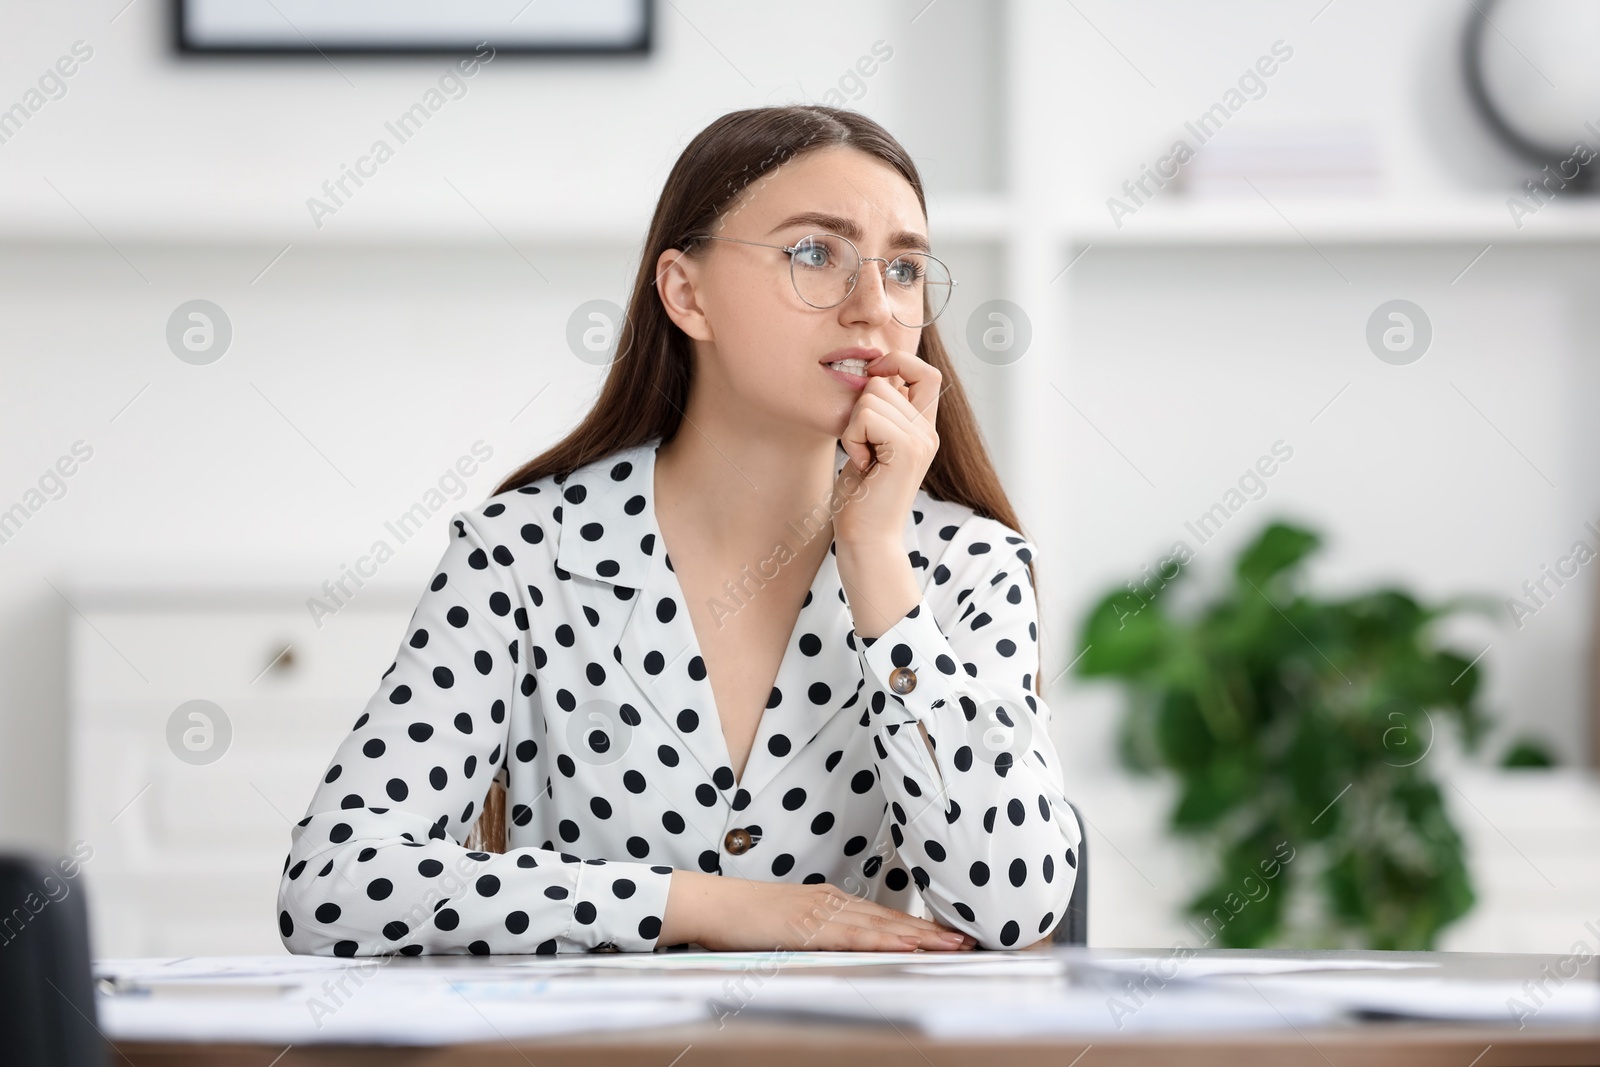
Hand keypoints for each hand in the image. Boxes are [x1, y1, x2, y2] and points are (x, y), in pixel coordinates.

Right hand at [661, 869, 975, 950]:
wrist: (710, 903)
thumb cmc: (744, 917)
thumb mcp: (788, 923)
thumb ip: (816, 930)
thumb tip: (841, 944)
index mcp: (827, 901)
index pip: (881, 915)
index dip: (917, 926)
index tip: (948, 934)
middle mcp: (830, 902)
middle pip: (888, 919)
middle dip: (930, 931)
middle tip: (967, 939)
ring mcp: (819, 912)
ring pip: (877, 925)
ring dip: (917, 936)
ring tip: (949, 945)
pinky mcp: (805, 925)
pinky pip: (850, 935)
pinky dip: (880, 939)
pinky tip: (902, 944)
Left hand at [833, 349, 940, 549]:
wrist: (865, 539)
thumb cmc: (860, 498)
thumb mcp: (870, 444)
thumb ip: (879, 413)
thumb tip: (873, 373)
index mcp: (922, 428)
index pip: (925, 372)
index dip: (897, 362)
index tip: (870, 384)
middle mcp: (928, 432)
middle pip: (884, 380)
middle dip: (858, 409)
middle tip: (862, 448)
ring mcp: (922, 440)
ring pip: (871, 396)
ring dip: (852, 428)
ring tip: (863, 459)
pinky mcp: (908, 449)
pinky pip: (866, 417)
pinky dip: (853, 438)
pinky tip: (862, 464)